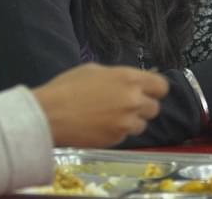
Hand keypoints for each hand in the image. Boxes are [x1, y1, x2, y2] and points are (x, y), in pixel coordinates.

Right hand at [32, 63, 168, 146]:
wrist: (50, 114)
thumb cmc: (67, 87)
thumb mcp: (95, 71)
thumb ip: (119, 77)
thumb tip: (134, 82)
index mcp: (129, 78)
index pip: (161, 86)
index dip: (155, 90)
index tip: (148, 92)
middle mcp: (133, 100)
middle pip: (154, 108)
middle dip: (142, 107)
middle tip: (125, 106)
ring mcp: (126, 122)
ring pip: (141, 125)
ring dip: (130, 122)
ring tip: (110, 117)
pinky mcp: (117, 139)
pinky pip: (125, 136)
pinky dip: (116, 132)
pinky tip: (99, 126)